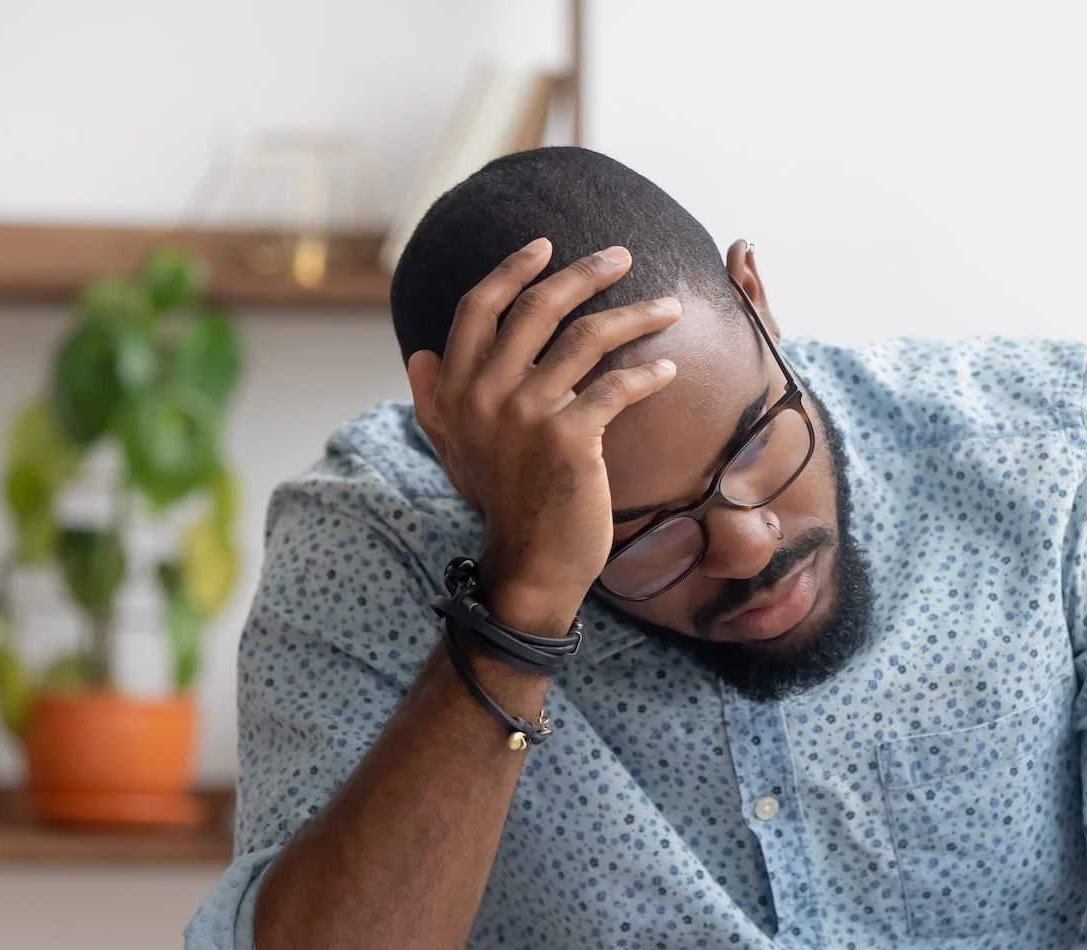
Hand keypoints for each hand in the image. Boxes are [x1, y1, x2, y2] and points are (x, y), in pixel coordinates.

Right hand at [405, 238, 682, 634]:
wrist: (529, 566)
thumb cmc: (501, 505)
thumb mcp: (453, 450)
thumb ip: (435, 400)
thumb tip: (417, 355)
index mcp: (457, 389)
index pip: (479, 308)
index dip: (512, 270)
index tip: (546, 246)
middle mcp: (486, 393)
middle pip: (538, 308)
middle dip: (585, 273)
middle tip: (622, 255)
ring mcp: (527, 414)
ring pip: (586, 338)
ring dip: (634, 314)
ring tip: (669, 306)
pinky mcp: (570, 438)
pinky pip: (616, 387)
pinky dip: (648, 374)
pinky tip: (669, 369)